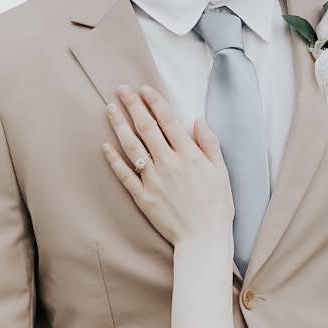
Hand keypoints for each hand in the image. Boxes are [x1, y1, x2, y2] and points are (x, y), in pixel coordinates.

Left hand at [104, 85, 234, 247]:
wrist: (204, 239)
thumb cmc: (217, 207)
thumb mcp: (221, 172)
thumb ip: (210, 144)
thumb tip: (198, 120)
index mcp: (189, 155)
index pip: (168, 120)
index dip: (154, 101)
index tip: (144, 88)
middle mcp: (169, 163)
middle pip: (146, 127)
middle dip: (133, 105)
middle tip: (121, 89)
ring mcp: (153, 180)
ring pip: (132, 146)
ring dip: (119, 125)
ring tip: (110, 108)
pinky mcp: (143, 197)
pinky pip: (125, 174)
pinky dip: (114, 159)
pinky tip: (105, 145)